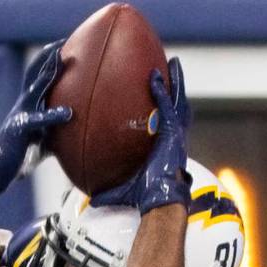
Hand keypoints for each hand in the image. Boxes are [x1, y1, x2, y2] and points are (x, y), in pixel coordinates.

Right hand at [0, 40, 72, 195]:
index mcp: (28, 105)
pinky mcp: (20, 129)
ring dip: (49, 74)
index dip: (49, 61)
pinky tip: (68, 113)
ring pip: (36, 89)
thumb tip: (74, 130)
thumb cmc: (19, 155)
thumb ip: (55, 130)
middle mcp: (23, 105)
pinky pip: (39, 120)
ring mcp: (20, 114)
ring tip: (63, 61)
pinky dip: (54, 116)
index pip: (38, 77)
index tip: (62, 45)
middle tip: (63, 42)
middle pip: (35, 74)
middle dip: (48, 57)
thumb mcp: (42, 139)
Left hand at [92, 57, 190, 213]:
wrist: (157, 201)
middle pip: (175, 107)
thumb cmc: (143, 197)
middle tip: (170, 70)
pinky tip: (155, 77)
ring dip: (176, 82)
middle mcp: (170, 138)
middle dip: (175, 88)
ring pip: (177, 101)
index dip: (163, 109)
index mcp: (161, 147)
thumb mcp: (120, 189)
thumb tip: (89, 198)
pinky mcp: (173, 133)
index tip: (157, 95)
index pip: (163, 123)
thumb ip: (106, 189)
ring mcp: (174, 134)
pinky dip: (163, 92)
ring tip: (173, 64)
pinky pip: (168, 107)